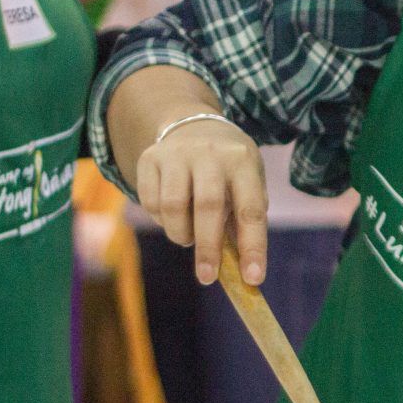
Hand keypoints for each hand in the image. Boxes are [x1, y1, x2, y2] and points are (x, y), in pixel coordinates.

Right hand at [135, 114, 269, 285]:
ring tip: (188, 238)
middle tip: (207, 277)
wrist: (193, 125)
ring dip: (180, 233)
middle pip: (208, 207)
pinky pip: (150, 202)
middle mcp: (211, 154)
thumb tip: (241, 271)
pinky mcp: (150, 158)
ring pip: (173, 206)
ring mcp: (177, 153)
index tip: (252, 278)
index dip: (252, 246)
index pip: (251, 209)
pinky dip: (160, 220)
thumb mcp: (246, 182)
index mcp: (243, 161)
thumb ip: (243, 220)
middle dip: (208, 248)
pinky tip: (172, 216)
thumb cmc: (228, 168)